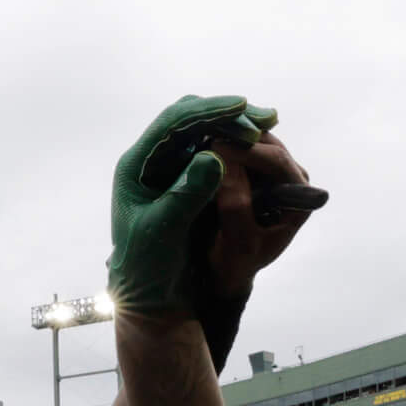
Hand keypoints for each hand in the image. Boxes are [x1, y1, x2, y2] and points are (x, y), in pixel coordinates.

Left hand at [107, 95, 267, 315]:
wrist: (151, 298)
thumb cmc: (147, 271)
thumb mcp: (163, 233)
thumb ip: (186, 195)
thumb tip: (213, 156)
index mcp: (136, 167)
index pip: (172, 124)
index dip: (208, 112)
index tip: (242, 108)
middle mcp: (151, 160)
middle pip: (190, 120)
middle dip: (227, 115)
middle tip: (266, 118)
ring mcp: (169, 168)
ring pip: (204, 132)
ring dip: (236, 127)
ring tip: (269, 125)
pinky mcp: (186, 180)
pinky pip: (214, 151)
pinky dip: (237, 145)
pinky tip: (260, 145)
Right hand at [190, 117, 322, 368]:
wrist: (226, 268)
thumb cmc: (236, 262)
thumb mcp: (239, 243)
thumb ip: (236, 205)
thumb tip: (224, 161)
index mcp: (298, 198)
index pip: (277, 161)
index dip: (246, 150)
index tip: (214, 147)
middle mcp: (290, 179)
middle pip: (264, 142)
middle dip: (234, 135)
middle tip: (202, 133)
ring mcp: (271, 170)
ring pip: (250, 137)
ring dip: (225, 133)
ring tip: (197, 134)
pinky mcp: (252, 166)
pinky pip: (236, 143)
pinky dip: (219, 138)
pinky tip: (197, 138)